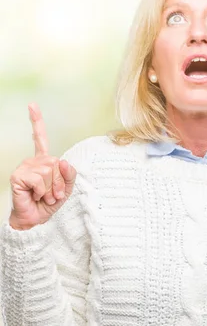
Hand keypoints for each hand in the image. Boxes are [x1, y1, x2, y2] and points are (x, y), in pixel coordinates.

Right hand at [8, 103, 76, 230]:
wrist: (36, 219)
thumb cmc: (49, 203)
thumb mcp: (66, 188)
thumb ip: (69, 174)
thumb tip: (62, 161)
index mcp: (43, 161)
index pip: (39, 138)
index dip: (36, 121)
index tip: (31, 105)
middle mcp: (33, 161)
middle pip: (56, 163)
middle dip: (60, 182)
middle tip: (53, 194)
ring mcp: (24, 167)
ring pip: (50, 171)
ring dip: (52, 188)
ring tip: (44, 196)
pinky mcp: (18, 176)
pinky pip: (40, 180)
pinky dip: (43, 191)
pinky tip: (35, 196)